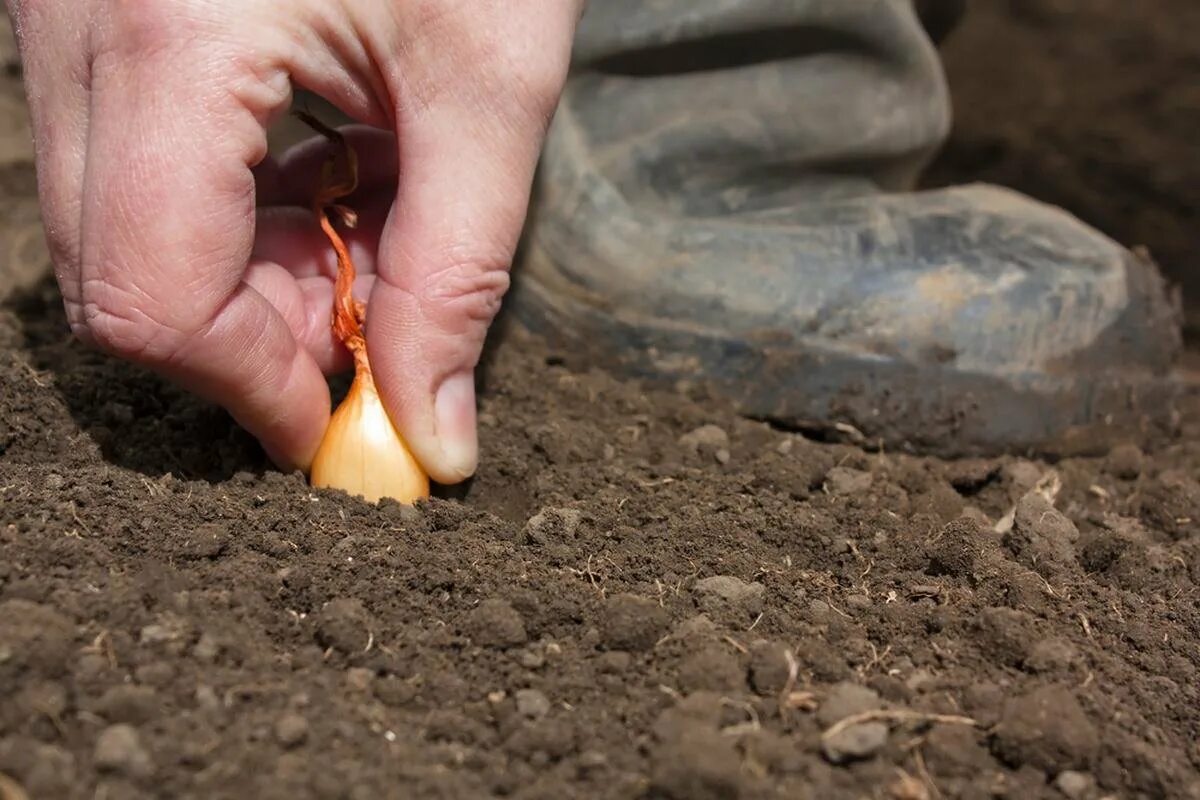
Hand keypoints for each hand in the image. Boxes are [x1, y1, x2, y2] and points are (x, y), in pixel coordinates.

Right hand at [8, 0, 581, 481]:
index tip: (343, 423)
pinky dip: (229, 212)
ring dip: (245, 277)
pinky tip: (319, 174)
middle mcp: (78, 23)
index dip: (250, 389)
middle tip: (368, 322)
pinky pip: (131, 164)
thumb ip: (458, 273)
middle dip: (250, 338)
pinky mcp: (97, 13)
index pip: (150, 295)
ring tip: (360, 230)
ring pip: (117, 229)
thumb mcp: (490, 83)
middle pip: (116, 275)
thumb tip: (432, 432)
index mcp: (172, 33)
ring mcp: (67, 13)